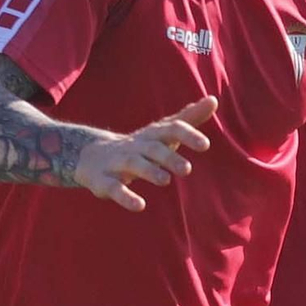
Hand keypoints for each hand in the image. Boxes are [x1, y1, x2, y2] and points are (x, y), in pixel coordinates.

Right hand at [75, 96, 218, 209]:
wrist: (91, 157)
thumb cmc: (139, 146)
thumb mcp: (163, 132)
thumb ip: (188, 118)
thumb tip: (214, 100)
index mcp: (152, 135)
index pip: (170, 129)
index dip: (187, 135)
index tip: (205, 145)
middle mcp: (135, 146)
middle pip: (152, 148)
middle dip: (169, 157)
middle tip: (187, 170)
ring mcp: (118, 163)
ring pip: (133, 164)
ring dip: (149, 171)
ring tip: (165, 181)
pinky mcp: (104, 182)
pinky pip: (114, 188)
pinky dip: (125, 197)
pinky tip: (140, 205)